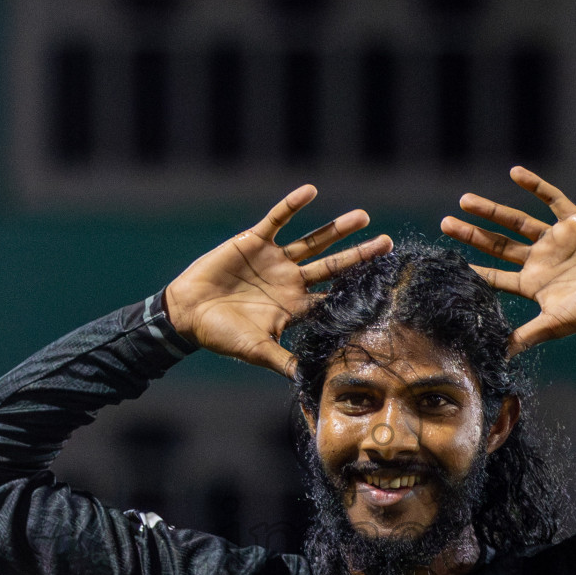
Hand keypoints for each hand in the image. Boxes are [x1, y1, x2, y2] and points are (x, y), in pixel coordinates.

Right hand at [165, 186, 392, 377]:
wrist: (187, 313)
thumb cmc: (222, 335)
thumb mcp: (257, 351)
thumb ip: (284, 361)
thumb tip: (308, 382)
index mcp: (296, 306)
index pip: (334, 298)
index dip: (358, 293)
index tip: (386, 287)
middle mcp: (291, 280)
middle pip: (334, 266)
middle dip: (361, 256)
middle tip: (388, 244)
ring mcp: (275, 259)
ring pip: (314, 241)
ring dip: (337, 229)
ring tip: (364, 217)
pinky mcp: (255, 241)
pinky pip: (277, 219)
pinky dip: (292, 205)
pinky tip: (311, 192)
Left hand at [441, 166, 575, 357]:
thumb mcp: (554, 324)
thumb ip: (525, 336)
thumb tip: (498, 357)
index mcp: (533, 284)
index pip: (494, 276)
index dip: (472, 270)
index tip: (448, 262)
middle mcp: (539, 260)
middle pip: (497, 245)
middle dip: (471, 234)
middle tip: (445, 224)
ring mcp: (555, 239)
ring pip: (516, 221)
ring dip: (491, 210)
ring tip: (465, 200)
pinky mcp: (574, 221)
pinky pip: (552, 198)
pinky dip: (535, 185)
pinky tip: (515, 172)